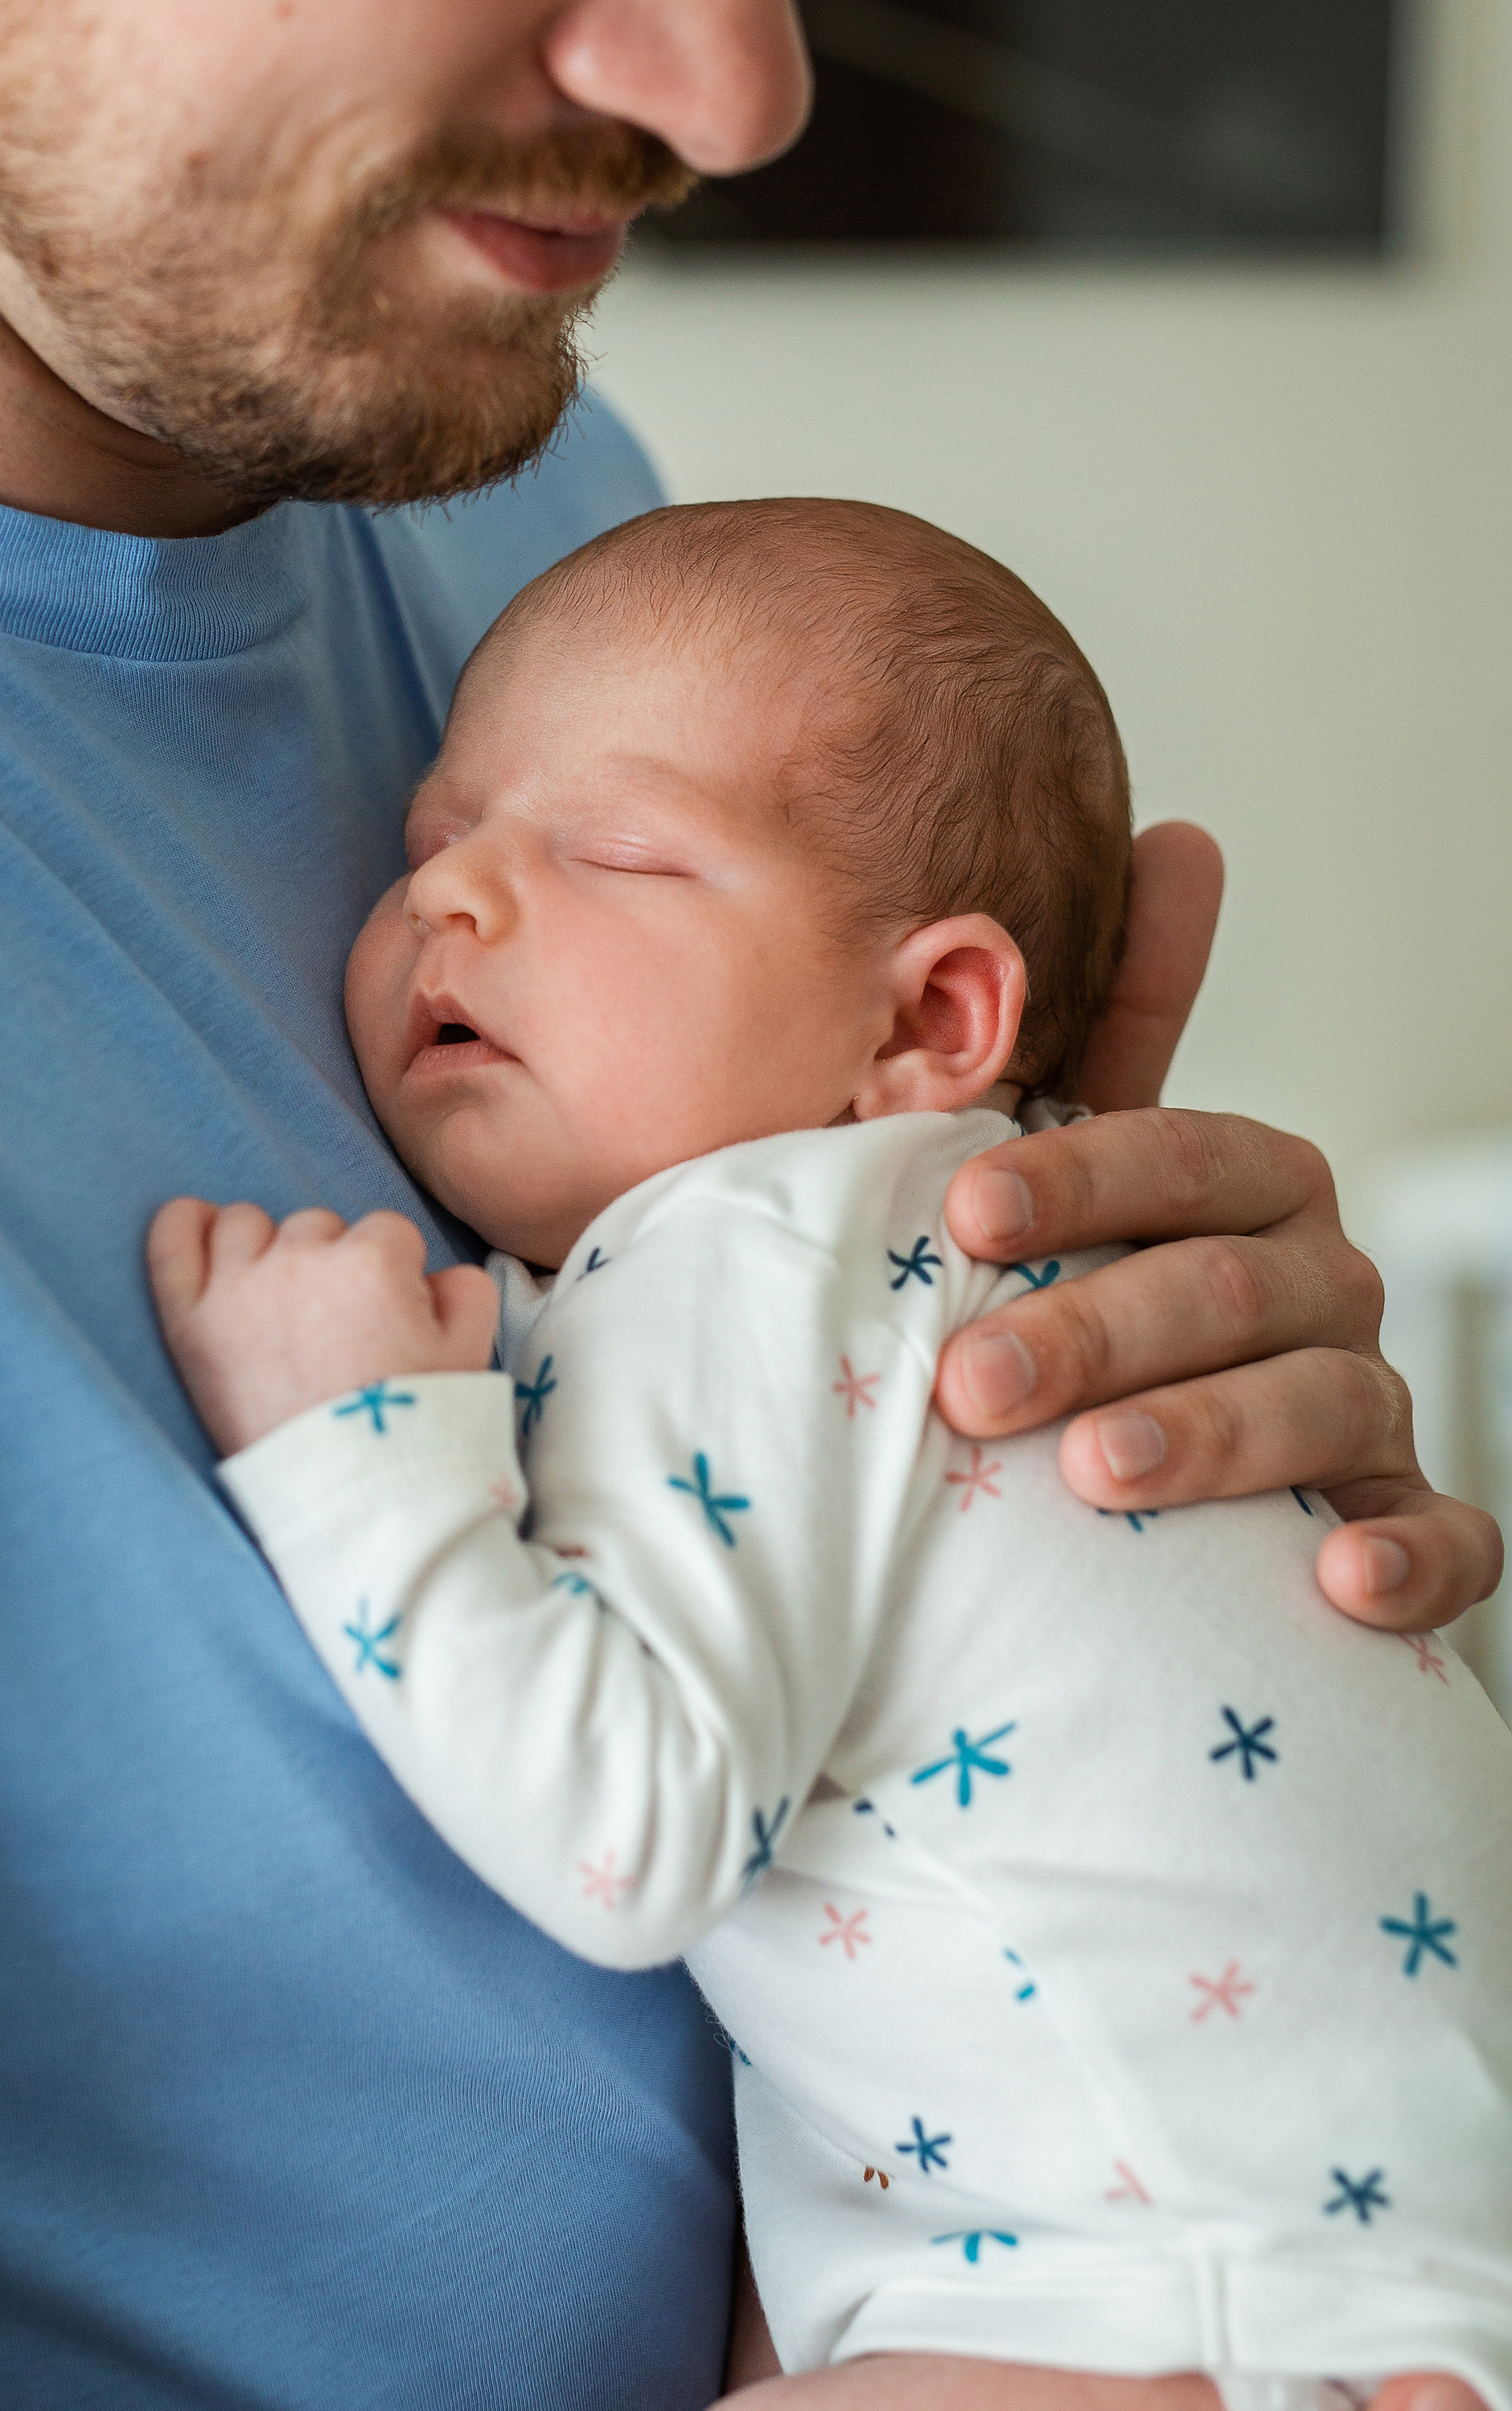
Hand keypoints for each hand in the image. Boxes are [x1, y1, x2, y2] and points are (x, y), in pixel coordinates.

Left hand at [146, 1198, 496, 1455]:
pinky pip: (172, 1240)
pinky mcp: (191, 1321)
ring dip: (265, 1249)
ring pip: (245, 1225)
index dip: (394, 1275)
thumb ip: (465, 1289)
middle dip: (331, 1264)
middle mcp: (301, 1260)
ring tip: (278, 1302)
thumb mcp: (472, 1353)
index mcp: (373, 1260)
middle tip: (336, 1328)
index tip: (390, 1320)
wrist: (352, 1502)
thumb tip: (434, 1273)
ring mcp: (239, 1287)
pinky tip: (194, 1223)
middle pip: (316, 1227)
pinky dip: (181, 1225)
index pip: (387, 1233)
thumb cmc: (415, 1431)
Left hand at [936, 825, 1503, 1635]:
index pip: (1178, 1152)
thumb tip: (1184, 830)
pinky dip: (1409, 1560)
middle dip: (1099, 1327)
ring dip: (1213, 1435)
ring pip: (1323, 1405)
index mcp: (1242, 1185)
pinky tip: (1340, 1579)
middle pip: (1231, 1285)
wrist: (1107, 1496)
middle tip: (971, 1384)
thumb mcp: (1074, 1177)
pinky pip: (1449, 1543)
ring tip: (1096, 1476)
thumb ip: (1113, 1030)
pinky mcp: (1407, 1532)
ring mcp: (1369, 1408)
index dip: (1078, 1175)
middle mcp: (1321, 1283)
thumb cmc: (1076, 1301)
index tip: (961, 1211)